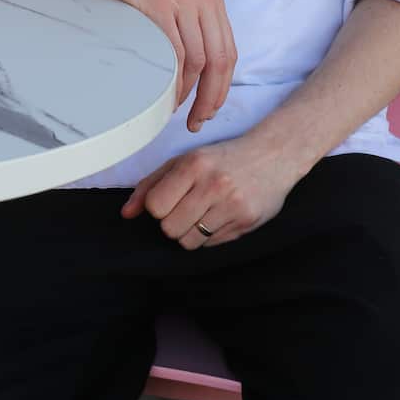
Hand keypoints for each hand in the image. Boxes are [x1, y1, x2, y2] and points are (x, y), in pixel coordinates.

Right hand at [75, 0, 235, 129]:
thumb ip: (187, 17)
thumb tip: (192, 63)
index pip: (228, 52)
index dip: (222, 87)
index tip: (208, 109)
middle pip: (219, 60)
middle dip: (211, 98)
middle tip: (196, 121)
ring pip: (197, 59)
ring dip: (188, 92)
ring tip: (173, 110)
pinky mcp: (157, 2)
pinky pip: (174, 51)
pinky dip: (172, 78)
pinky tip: (164, 92)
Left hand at [119, 134, 302, 248]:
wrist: (273, 155)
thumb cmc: (222, 158)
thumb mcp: (184, 161)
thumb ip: (151, 185)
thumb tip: (126, 214)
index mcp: (193, 164)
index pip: (155, 206)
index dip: (157, 207)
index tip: (169, 200)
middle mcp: (213, 184)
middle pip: (169, 228)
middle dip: (172, 222)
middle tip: (186, 208)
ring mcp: (232, 205)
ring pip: (189, 241)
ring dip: (190, 232)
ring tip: (202, 214)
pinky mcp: (246, 222)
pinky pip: (211, 245)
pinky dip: (208, 236)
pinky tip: (219, 217)